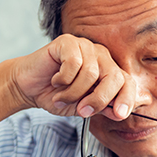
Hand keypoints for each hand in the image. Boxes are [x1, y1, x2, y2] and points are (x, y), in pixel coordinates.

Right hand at [11, 34, 136, 120]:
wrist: (29, 88)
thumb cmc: (57, 96)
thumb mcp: (83, 108)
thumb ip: (102, 108)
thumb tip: (120, 113)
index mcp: (109, 71)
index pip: (127, 82)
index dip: (126, 98)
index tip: (119, 115)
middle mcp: (101, 56)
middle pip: (113, 77)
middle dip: (99, 99)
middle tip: (82, 111)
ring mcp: (85, 47)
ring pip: (90, 73)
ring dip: (73, 92)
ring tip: (61, 96)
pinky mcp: (67, 42)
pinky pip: (73, 63)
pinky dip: (63, 78)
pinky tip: (56, 80)